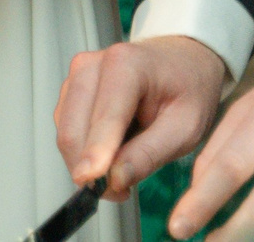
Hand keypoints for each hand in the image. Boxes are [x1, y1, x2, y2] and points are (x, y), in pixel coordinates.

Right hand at [59, 35, 226, 199]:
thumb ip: (149, 154)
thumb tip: (115, 179)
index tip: (91, 181)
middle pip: (74, 131)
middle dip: (92, 170)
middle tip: (121, 190)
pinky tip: (112, 149)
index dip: (96, 153)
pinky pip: (67, 132)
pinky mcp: (71, 90)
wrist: (182, 62)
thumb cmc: (187, 89)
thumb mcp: (185, 128)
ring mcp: (78, 76)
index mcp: (126, 65)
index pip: (104, 117)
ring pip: (66, 135)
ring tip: (123, 166)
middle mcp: (92, 66)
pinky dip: (85, 152)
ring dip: (87, 164)